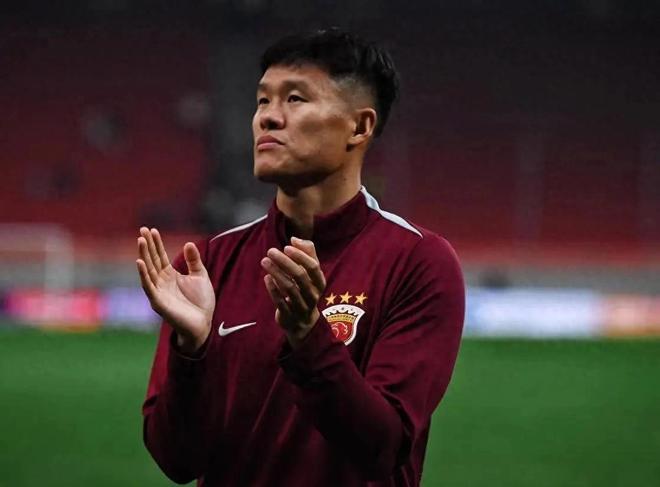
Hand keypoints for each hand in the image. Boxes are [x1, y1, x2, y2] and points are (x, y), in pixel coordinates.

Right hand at [136, 227, 214, 353]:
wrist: (203, 323)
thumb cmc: (201, 302)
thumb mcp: (200, 276)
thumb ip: (193, 261)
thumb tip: (188, 243)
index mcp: (170, 275)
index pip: (160, 256)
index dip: (156, 243)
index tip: (152, 229)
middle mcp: (161, 282)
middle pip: (152, 260)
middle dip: (147, 245)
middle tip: (142, 229)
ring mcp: (158, 291)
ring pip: (148, 270)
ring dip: (144, 255)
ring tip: (141, 241)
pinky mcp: (158, 302)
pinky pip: (148, 286)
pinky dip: (143, 275)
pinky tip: (140, 262)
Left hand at [261, 237, 325, 347]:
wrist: (303, 322)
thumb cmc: (306, 290)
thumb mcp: (311, 273)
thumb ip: (307, 253)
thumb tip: (294, 239)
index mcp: (319, 282)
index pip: (313, 266)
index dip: (300, 256)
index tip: (286, 246)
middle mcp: (313, 294)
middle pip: (300, 276)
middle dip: (284, 262)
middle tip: (270, 251)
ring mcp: (301, 306)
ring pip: (289, 288)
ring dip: (276, 272)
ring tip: (264, 261)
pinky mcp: (289, 315)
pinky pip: (281, 301)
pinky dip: (273, 289)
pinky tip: (266, 277)